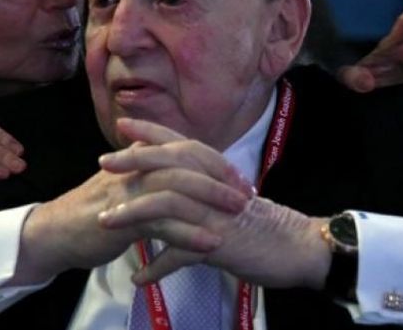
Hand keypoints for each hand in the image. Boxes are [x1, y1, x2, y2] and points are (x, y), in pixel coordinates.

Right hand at [16, 119, 253, 284]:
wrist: (54, 233)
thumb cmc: (93, 212)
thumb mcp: (127, 187)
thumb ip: (153, 178)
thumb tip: (189, 178)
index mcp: (138, 156)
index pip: (185, 148)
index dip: (216, 161)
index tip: (239, 178)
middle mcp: (134, 167)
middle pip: (187, 161)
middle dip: (221, 177)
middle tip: (246, 195)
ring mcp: (128, 190)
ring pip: (178, 187)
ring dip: (212, 201)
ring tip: (238, 216)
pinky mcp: (122, 218)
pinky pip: (164, 223)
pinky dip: (190, 233)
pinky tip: (210, 243)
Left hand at [98, 119, 329, 290]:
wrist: (299, 248)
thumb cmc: (264, 226)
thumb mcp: (230, 199)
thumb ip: (206, 188)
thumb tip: (178, 181)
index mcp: (218, 174)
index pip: (181, 143)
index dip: (152, 131)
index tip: (124, 124)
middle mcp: (215, 188)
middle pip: (170, 165)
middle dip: (134, 163)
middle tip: (103, 163)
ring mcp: (217, 215)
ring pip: (169, 206)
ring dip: (133, 214)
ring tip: (104, 222)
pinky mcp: (220, 244)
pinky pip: (183, 255)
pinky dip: (158, 267)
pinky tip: (139, 278)